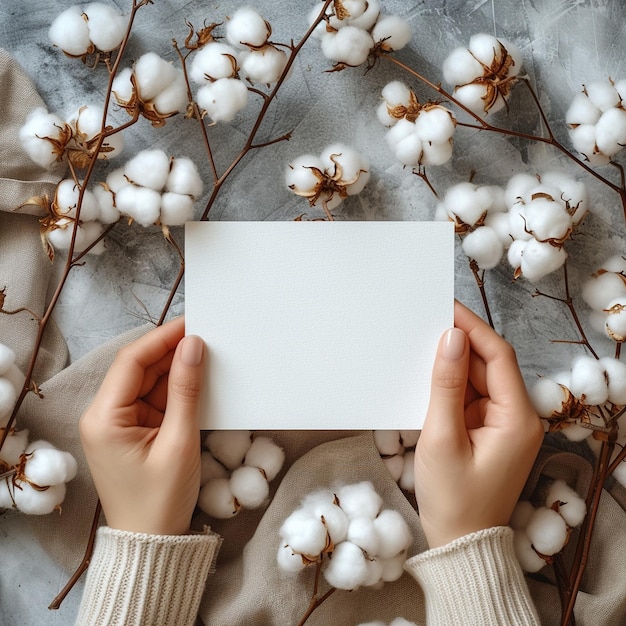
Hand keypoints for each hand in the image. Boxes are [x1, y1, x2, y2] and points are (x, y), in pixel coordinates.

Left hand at [80, 316, 204, 534]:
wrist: (152, 545)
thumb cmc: (161, 500)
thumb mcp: (180, 442)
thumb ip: (187, 391)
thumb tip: (194, 346)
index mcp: (104, 417)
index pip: (132, 362)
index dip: (163, 338)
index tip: (193, 323)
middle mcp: (104, 415)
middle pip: (140, 370)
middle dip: (172, 353)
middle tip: (208, 338)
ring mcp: (118, 424)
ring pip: (150, 383)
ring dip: (176, 371)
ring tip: (208, 357)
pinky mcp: (133, 432)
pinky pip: (155, 401)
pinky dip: (176, 392)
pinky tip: (198, 382)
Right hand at [414, 301, 543, 547]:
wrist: (459, 543)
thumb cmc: (453, 499)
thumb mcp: (442, 438)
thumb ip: (446, 385)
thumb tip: (451, 338)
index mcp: (518, 419)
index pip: (499, 357)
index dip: (473, 328)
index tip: (445, 307)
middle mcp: (518, 417)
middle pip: (490, 366)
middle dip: (459, 345)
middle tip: (425, 323)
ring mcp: (504, 426)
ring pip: (479, 381)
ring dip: (453, 367)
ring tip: (420, 348)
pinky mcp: (488, 433)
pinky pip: (471, 399)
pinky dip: (451, 388)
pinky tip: (428, 379)